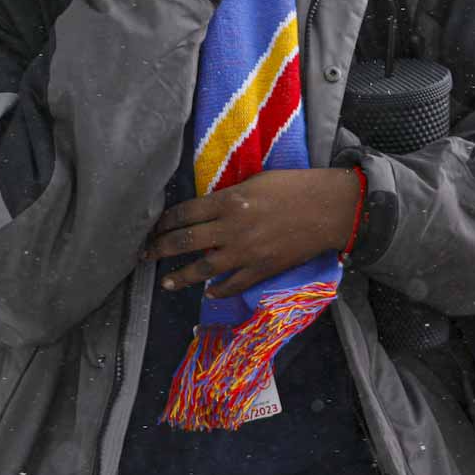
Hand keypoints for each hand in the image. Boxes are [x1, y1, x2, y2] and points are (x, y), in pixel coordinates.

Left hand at [143, 168, 359, 298]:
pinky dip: (220, 290)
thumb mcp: (254, 182)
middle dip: (159, 249)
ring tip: (166, 283)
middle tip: (143, 256)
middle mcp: (231, 228)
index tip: (152, 228)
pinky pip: (235, 284)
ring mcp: (247, 252)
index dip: (163, 222)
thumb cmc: (295, 187)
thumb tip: (206, 209)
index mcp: (228, 201)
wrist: (331, 209)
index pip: (183, 213)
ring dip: (182, 277)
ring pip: (204, 268)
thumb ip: (227, 198)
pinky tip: (209, 292)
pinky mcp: (264, 269)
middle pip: (185, 241)